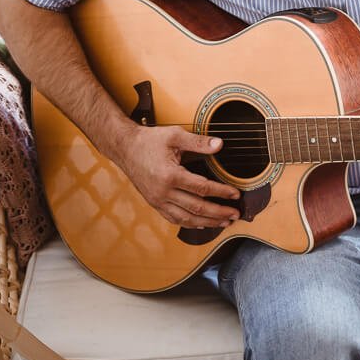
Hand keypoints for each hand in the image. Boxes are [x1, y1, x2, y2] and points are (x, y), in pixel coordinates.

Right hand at [118, 125, 240, 227]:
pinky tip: (201, 224)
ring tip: (223, 223)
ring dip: (207, 222)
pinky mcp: (154, 203)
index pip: (202, 188)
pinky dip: (189, 223)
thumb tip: (220, 144)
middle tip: (235, 215)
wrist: (124, 148)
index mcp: (170, 175)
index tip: (235, 194)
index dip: (221, 192)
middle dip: (218, 213)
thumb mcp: (175, 135)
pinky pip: (173, 218)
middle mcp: (163, 192)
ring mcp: (157, 200)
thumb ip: (198, 141)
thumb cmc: (149, 141)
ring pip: (186, 218)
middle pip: (196, 208)